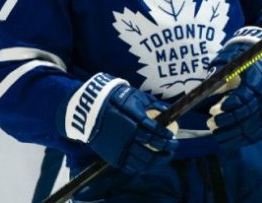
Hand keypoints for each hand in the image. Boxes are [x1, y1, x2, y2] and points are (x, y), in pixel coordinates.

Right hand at [59, 73, 177, 173]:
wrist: (88, 110)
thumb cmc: (114, 100)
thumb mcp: (133, 96)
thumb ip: (152, 104)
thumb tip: (168, 110)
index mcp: (133, 121)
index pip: (155, 132)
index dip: (166, 136)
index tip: (172, 136)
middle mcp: (127, 136)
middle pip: (151, 149)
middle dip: (166, 150)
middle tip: (173, 147)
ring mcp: (120, 148)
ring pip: (143, 160)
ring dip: (157, 160)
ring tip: (165, 156)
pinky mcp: (113, 157)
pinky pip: (130, 166)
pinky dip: (142, 166)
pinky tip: (148, 162)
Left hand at [206, 27, 261, 149]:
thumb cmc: (249, 62)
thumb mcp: (235, 60)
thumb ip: (221, 72)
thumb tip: (206, 87)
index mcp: (257, 80)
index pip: (243, 97)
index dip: (228, 105)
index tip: (212, 110)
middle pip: (246, 114)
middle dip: (226, 121)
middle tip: (210, 122)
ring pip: (250, 126)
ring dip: (231, 133)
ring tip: (214, 132)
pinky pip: (254, 134)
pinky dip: (239, 139)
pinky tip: (224, 141)